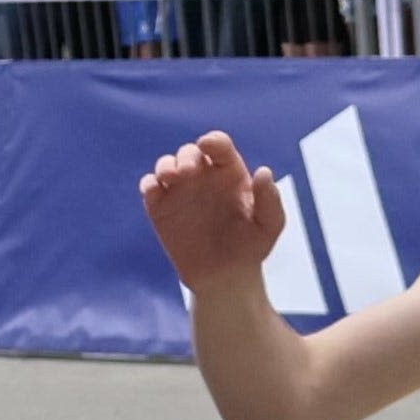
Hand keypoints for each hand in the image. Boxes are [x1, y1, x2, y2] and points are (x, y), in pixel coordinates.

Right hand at [140, 131, 286, 291]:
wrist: (225, 278)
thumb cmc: (250, 248)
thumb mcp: (269, 226)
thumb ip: (270, 200)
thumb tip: (263, 171)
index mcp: (229, 173)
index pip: (219, 147)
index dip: (213, 141)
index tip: (208, 145)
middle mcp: (202, 176)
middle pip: (190, 153)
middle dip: (187, 156)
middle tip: (188, 172)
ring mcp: (180, 189)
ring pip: (167, 165)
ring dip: (166, 165)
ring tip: (171, 176)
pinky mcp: (160, 206)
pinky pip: (150, 187)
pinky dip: (149, 184)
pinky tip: (154, 189)